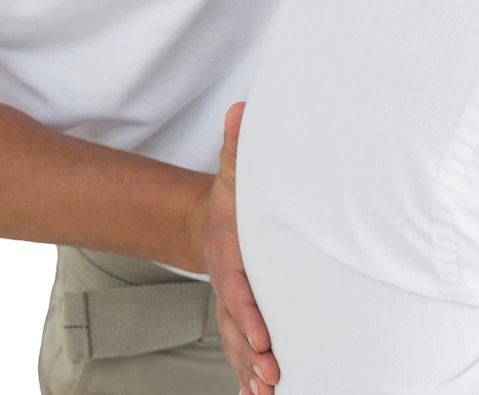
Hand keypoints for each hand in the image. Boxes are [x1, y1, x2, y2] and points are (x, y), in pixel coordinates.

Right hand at [187, 102, 278, 392]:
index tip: (264, 338)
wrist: (209, 224)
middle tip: (269, 374)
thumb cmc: (233, 200)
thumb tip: (241, 111)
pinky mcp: (242, 317)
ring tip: (266, 392)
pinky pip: (242, 349)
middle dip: (251, 352)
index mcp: (231, 256)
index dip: (250, 313)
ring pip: (237, 343)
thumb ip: (237, 146)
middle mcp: (231, 286)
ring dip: (249, 370)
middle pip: (237, 325)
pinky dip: (248, 374)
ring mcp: (234, 305)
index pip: (240, 289)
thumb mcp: (235, 172)